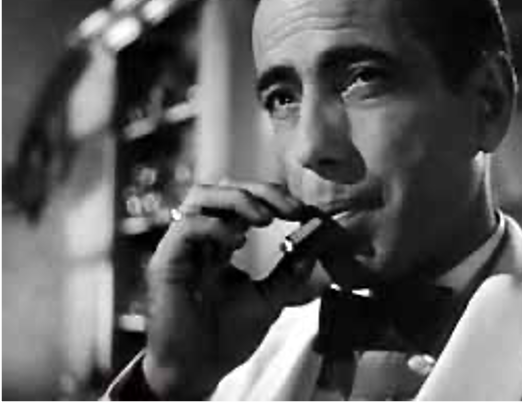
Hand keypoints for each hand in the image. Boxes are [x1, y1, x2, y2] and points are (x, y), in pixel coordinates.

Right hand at [142, 181, 325, 399]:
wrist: (196, 373)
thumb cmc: (226, 337)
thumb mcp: (269, 299)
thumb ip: (290, 271)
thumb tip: (317, 244)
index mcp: (220, 242)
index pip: (242, 199)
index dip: (272, 197)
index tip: (303, 212)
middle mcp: (199, 238)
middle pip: (223, 187)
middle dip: (260, 191)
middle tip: (291, 209)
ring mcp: (180, 247)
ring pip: (200, 195)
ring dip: (237, 199)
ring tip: (264, 218)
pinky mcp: (165, 262)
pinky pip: (186, 227)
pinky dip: (215, 226)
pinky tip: (237, 242)